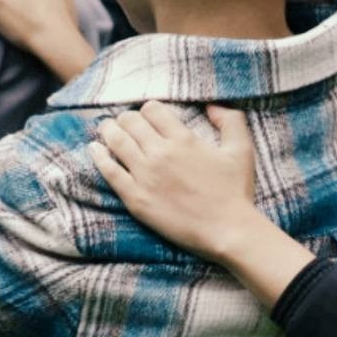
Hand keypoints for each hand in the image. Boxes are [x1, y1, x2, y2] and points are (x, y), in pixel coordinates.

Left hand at [90, 103, 261, 260]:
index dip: (148, 110)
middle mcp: (160, 153)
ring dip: (108, 131)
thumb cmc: (235, 192)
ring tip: (106, 129)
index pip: (152, 110)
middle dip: (126, 118)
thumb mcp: (241, 150)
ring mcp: (145, 176)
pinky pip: (109, 172)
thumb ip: (231, 120)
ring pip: (116, 141)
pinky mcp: (135, 198)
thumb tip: (212, 106)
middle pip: (130, 122)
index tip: (148, 118)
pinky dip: (99, 157)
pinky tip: (95, 150)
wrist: (227, 230)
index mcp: (183, 139)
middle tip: (124, 123)